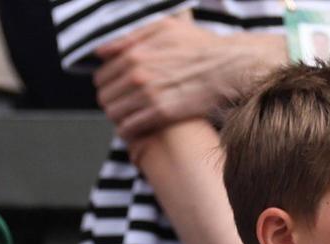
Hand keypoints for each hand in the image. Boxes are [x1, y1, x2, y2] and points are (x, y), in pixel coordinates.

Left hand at [94, 16, 284, 139]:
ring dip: (119, 116)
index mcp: (134, 53)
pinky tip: (138, 127)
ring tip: (131, 115)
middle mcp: (137, 74)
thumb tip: (101, 52)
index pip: (101, 76)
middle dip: (112, 101)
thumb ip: (129, 38)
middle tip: (125, 103)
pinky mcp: (160, 114)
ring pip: (113, 114)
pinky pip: (128, 128)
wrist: (229, 67)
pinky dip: (128, 129)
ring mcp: (148, 95)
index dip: (108, 83)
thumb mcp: (164, 28)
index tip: (117, 88)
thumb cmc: (199, 47)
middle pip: (105, 96)